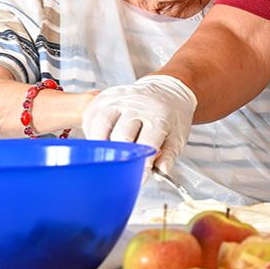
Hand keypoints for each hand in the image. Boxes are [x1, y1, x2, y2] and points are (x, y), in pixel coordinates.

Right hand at [81, 75, 196, 172]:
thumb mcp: (178, 136)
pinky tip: (100, 141)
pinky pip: (91, 117)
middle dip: (120, 157)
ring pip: (100, 124)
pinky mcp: (105, 97)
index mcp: (158, 116)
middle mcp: (137, 106)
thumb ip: (169, 156)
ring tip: (106, 156)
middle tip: (121, 169)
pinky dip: (92, 132)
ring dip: (100, 145)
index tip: (139, 179)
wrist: (166, 89)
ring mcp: (119, 99)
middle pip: (121, 136)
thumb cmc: (171, 115)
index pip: (147, 144)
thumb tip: (160, 171)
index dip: (141, 166)